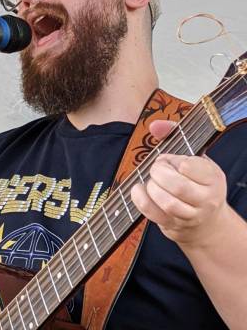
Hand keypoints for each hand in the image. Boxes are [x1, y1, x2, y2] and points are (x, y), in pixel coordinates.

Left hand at [131, 120, 229, 246]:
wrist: (206, 222)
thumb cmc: (196, 181)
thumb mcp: (194, 156)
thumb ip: (174, 134)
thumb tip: (154, 125)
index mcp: (212, 177)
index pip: (189, 167)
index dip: (173, 160)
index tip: (168, 159)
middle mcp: (206, 198)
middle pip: (178, 186)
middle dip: (159, 173)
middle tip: (156, 169)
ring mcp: (190, 215)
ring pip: (167, 203)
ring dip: (152, 188)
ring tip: (152, 182)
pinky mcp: (174, 225)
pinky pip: (153, 214)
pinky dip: (141, 200)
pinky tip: (139, 190)